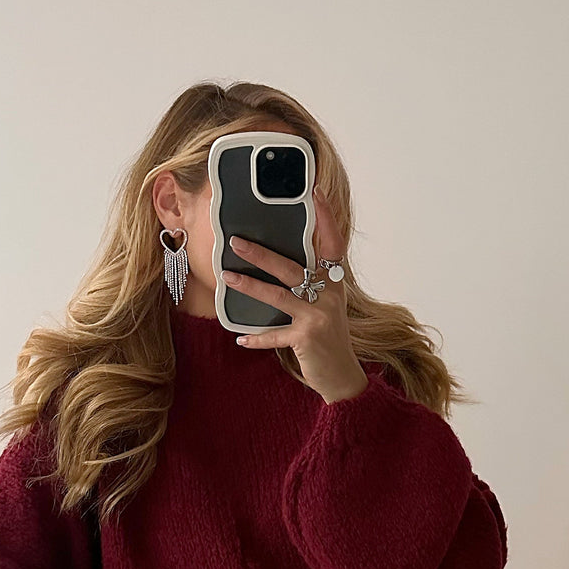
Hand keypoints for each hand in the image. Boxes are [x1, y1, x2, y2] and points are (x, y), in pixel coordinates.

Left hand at [221, 187, 369, 404]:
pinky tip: (240, 338)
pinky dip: (257, 338)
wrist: (342, 376)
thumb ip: (310, 282)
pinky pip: (275, 336)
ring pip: (278, 295)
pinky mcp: (307, 339)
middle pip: (292, 267)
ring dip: (250, 285)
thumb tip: (278, 260)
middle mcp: (328, 296)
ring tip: (226, 275)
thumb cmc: (328, 337)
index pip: (332, 243)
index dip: (326, 218)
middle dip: (262, 254)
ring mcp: (318, 317)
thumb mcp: (325, 304)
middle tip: (236, 241)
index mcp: (334, 283)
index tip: (316, 192)